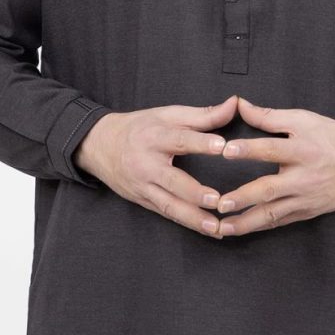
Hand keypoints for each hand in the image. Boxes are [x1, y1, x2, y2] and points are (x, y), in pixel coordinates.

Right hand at [74, 94, 239, 238]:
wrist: (100, 145)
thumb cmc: (141, 127)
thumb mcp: (168, 114)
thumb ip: (204, 114)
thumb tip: (235, 104)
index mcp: (154, 136)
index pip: (179, 139)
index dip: (200, 142)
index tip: (222, 147)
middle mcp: (146, 164)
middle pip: (171, 180)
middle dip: (194, 192)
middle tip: (218, 200)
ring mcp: (143, 186)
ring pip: (169, 205)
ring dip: (193, 218)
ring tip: (216, 227)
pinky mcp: (143, 201)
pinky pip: (167, 214)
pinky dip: (187, 223)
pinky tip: (208, 230)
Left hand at [215, 96, 334, 236]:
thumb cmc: (333, 137)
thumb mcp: (305, 119)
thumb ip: (270, 116)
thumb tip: (240, 104)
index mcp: (304, 150)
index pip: (272, 149)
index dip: (248, 149)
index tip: (226, 150)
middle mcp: (305, 177)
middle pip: (270, 189)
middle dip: (243, 197)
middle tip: (220, 203)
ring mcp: (307, 199)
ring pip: (273, 214)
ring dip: (246, 222)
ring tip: (222, 227)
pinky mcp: (308, 213)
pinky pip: (281, 222)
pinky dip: (260, 227)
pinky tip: (241, 230)